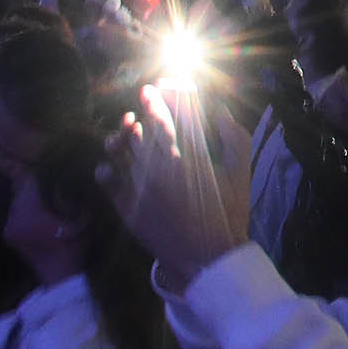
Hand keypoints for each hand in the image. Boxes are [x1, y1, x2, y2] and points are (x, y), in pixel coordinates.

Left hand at [107, 81, 254, 284]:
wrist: (207, 258)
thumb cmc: (227, 213)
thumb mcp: (240, 172)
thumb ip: (232, 135)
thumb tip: (219, 109)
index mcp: (186, 158)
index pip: (162, 118)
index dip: (153, 100)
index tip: (148, 90)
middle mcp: (157, 169)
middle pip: (138, 132)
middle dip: (137, 117)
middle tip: (139, 112)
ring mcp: (139, 189)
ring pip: (120, 152)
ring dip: (120, 138)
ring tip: (123, 132)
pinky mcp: (127, 208)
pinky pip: (108, 181)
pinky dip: (106, 169)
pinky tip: (111, 165)